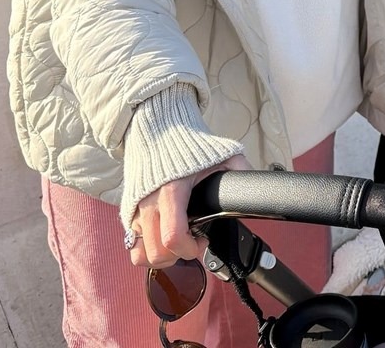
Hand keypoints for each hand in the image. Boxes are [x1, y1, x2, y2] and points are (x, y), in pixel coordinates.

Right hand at [128, 153, 250, 267]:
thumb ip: (240, 170)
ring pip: (140, 254)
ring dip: (159, 256)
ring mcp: (135, 208)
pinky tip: (163, 235)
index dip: (190, 250)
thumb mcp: (221, 153)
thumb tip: (256, 185)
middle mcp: (148, 203)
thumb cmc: (188, 142)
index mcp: (171, 191)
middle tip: (193, 242)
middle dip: (178, 256)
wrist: (159, 128)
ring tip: (176, 243)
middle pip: (156, 253)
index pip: (173, 237)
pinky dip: (146, 247)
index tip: (202, 242)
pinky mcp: (128, 211)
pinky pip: (132, 243)